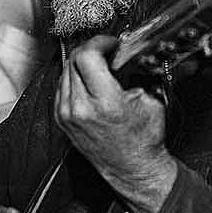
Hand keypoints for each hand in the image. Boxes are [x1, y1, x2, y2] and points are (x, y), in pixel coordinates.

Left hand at [58, 35, 178, 212]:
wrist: (133, 169)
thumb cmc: (144, 139)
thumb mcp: (151, 101)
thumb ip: (137, 73)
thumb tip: (129, 51)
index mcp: (105, 103)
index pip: (87, 56)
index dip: (99, 43)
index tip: (110, 44)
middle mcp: (80, 108)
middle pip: (73, 60)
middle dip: (91, 50)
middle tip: (107, 52)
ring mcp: (66, 114)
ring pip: (64, 71)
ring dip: (81, 64)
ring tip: (100, 68)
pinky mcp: (60, 119)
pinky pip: (61, 87)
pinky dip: (74, 79)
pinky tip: (89, 83)